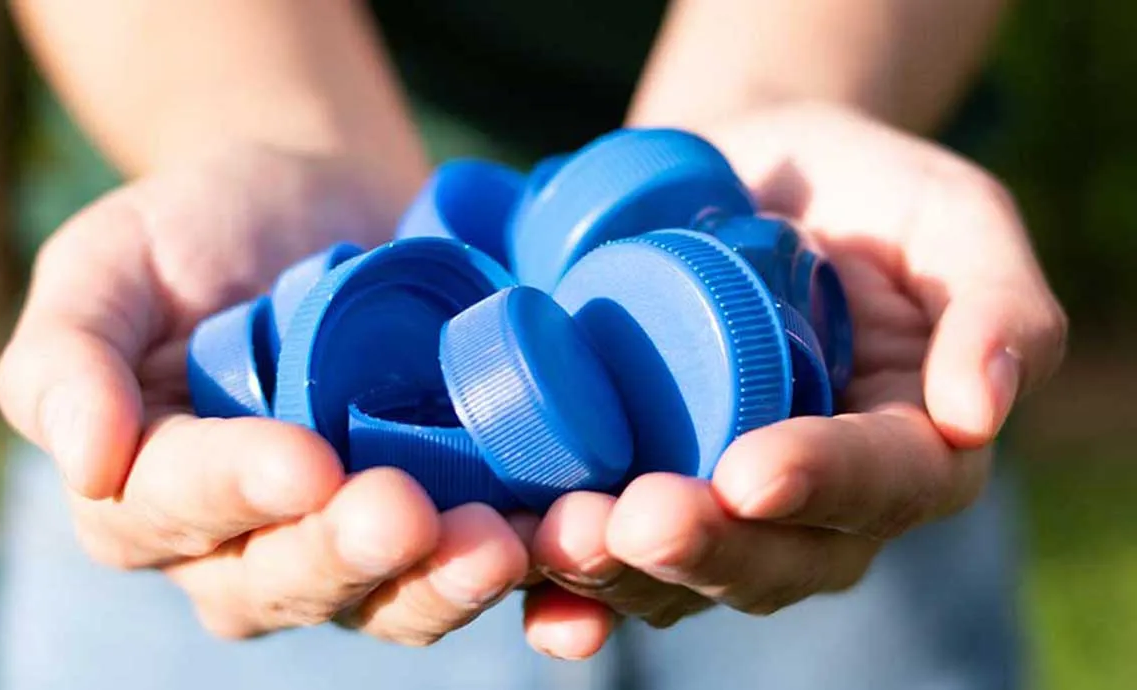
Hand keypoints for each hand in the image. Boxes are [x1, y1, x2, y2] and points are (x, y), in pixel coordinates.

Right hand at [0, 145, 530, 643]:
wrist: (318, 201)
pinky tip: (566, 541)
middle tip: (409, 513)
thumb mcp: (109, 264)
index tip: (302, 462)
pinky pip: (476, 563)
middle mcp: (250, 544)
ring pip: (392, 597)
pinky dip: (531, 575)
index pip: (179, 510)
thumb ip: (69, 358)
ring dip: (447, 581)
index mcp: (152, 493)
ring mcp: (353, 540)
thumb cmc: (199, 230)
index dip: (237, 493)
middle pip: (290, 580)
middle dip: (350, 553)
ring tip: (503, 540)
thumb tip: (84, 462)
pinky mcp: (443, 516)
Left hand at [524, 103, 1067, 658]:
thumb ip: (995, 301)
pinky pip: (614, 560)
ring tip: (561, 536)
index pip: (881, 487)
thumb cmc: (858, 189)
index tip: (750, 471)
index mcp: (907, 447)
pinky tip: (527, 570)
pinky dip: (568, 585)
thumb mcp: (948, 215)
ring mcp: (724, 506)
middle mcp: (817, 503)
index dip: (821, 487)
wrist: (744, 175)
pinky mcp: (644, 488)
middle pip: (775, 560)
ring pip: (684, 579)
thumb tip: (982, 411)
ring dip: (621, 573)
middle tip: (638, 519)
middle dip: (706, 549)